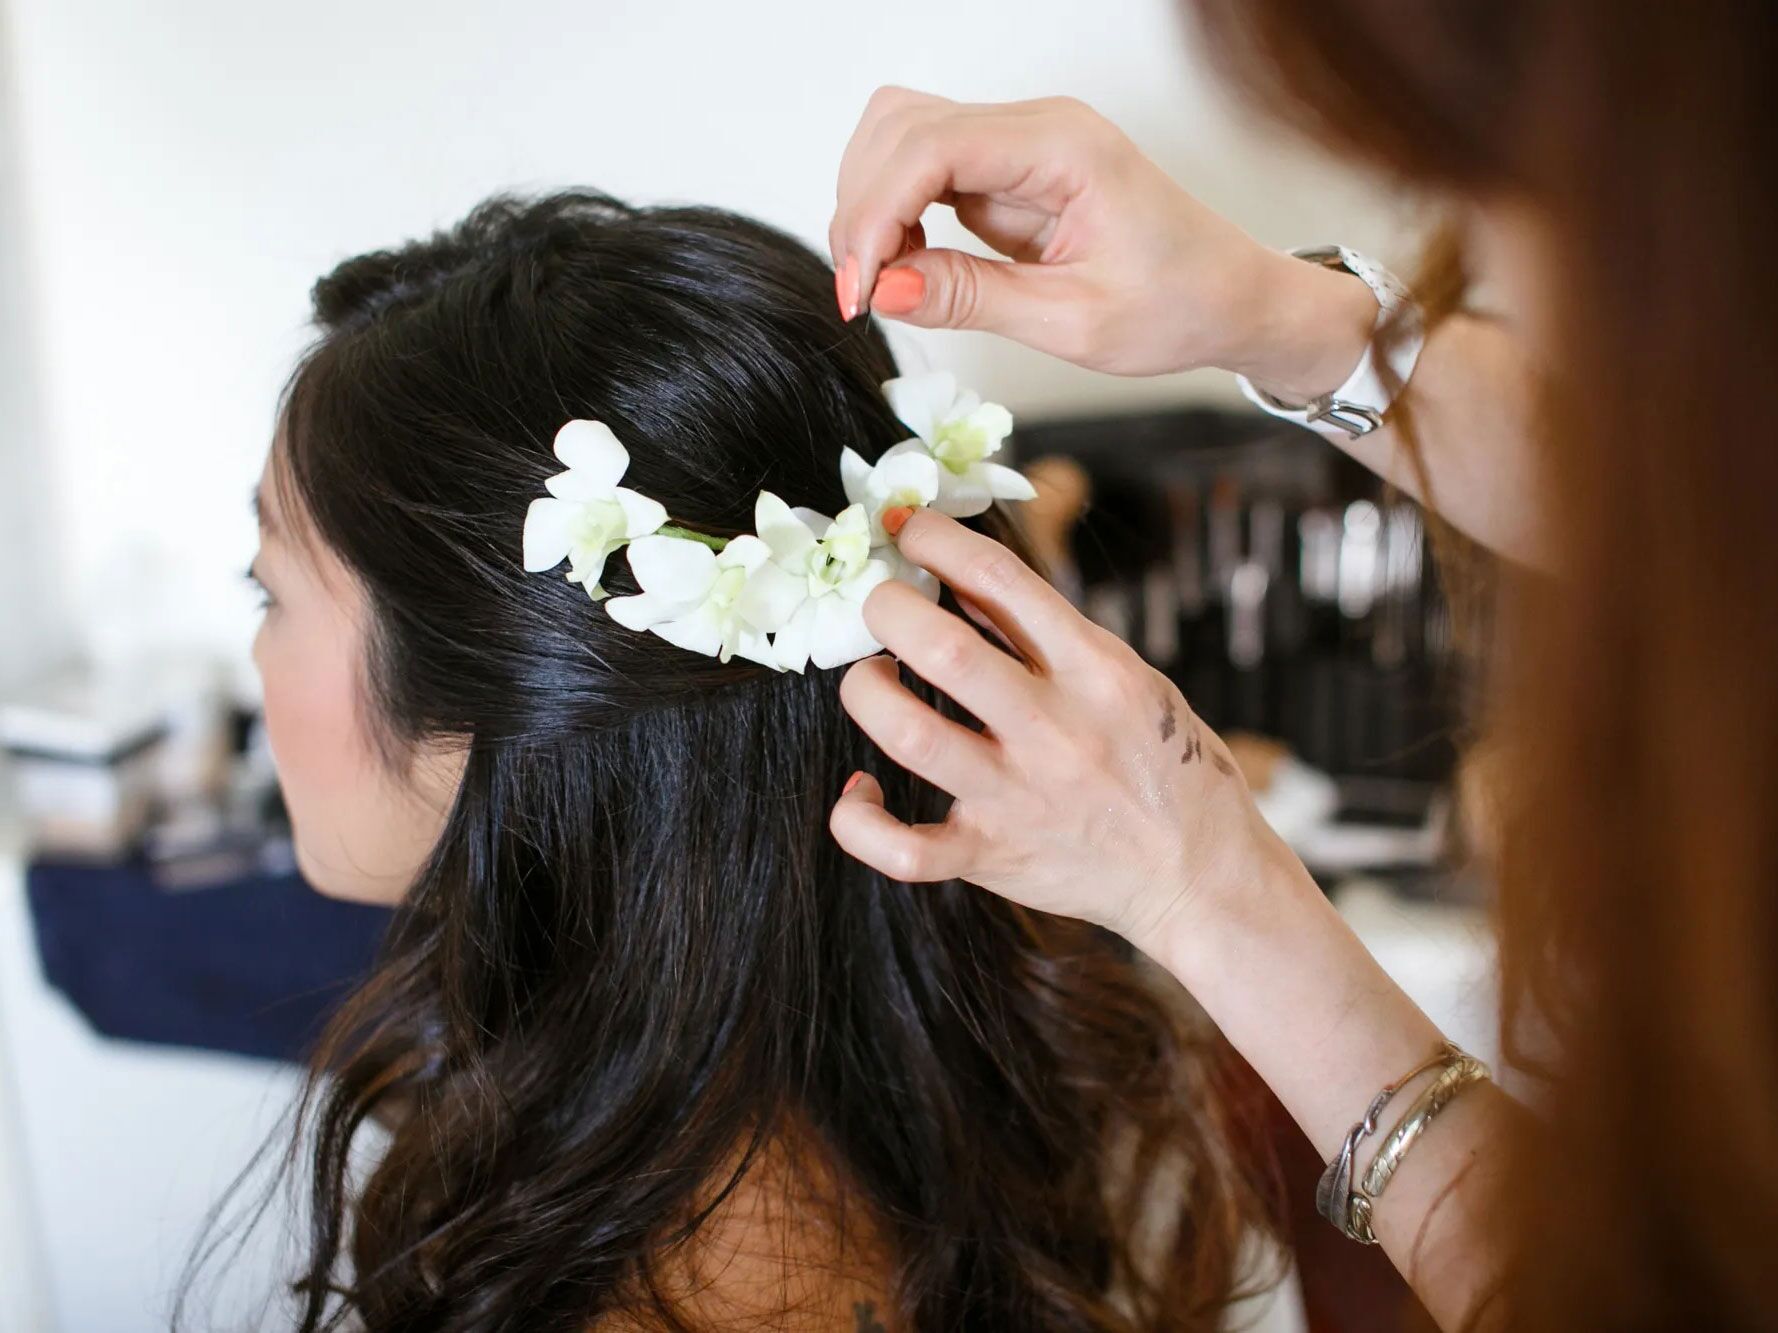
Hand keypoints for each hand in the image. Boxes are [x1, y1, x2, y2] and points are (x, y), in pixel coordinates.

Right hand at [829, 87, 1375, 394]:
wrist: (1231, 297)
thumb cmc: (1177, 305)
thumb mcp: (1073, 321)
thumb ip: (973, 299)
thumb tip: (886, 289)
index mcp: (1063, 147)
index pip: (930, 148)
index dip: (875, 215)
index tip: (859, 290)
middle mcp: (1036, 126)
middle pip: (901, 127)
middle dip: (863, 209)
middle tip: (863, 294)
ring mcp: (1019, 142)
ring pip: (902, 136)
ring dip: (872, 205)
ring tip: (884, 281)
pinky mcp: (1007, 169)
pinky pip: (925, 167)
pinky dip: (897, 213)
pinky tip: (908, 266)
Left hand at [829, 508, 1285, 957]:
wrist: (1199, 874)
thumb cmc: (1163, 764)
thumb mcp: (1127, 679)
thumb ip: (1046, 636)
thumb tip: (959, 581)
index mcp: (1096, 671)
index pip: (1002, 578)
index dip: (937, 538)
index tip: (908, 531)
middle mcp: (1055, 730)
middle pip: (945, 649)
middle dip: (888, 608)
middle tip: (879, 603)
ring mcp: (1019, 797)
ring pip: (910, 736)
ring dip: (867, 693)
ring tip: (870, 679)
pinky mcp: (993, 856)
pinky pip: (903, 849)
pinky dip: (859, 821)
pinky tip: (858, 791)